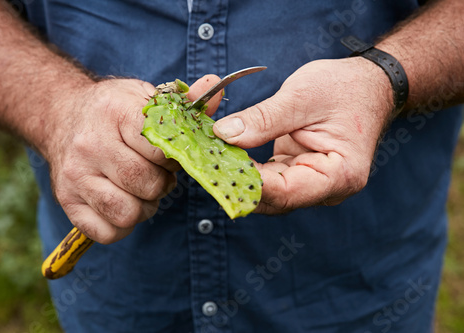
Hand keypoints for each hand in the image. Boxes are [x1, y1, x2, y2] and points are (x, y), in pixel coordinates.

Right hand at [43, 75, 221, 243]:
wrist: (62, 115)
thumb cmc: (112, 110)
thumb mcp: (144, 95)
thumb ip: (184, 100)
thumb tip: (215, 86)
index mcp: (115, 112)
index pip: (161, 148)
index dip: (175, 157)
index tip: (170, 155)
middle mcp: (90, 144)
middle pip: (147, 185)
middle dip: (162, 185)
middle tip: (157, 175)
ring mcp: (75, 175)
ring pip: (127, 213)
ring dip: (143, 208)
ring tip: (139, 191)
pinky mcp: (67, 200)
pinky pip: (107, 232)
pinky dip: (122, 226)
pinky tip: (122, 204)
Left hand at [213, 58, 393, 213]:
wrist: (367, 86)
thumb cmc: (344, 88)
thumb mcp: (302, 96)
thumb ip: (263, 119)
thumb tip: (224, 135)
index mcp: (339, 175)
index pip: (285, 193)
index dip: (247, 183)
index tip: (214, 167)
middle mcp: (326, 189)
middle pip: (273, 200)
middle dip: (237, 182)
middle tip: (203, 161)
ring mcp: (311, 183)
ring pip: (266, 193)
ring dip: (238, 176)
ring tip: (209, 156)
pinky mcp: (298, 173)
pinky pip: (268, 179)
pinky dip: (246, 167)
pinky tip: (225, 153)